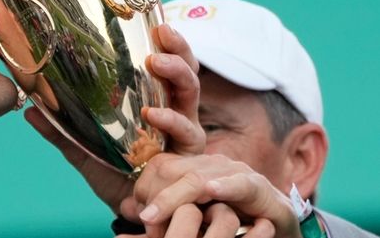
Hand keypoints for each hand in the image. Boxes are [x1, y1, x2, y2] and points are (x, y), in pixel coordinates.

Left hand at [24, 24, 204, 213]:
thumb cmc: (114, 175)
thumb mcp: (83, 149)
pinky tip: (155, 113)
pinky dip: (173, 121)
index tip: (153, 20)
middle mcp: (175, 113)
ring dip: (178, 75)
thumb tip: (27, 108)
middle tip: (162, 32)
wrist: (129, 212)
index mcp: (155, 101)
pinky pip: (188, 135)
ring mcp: (185, 133)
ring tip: (156, 63)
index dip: (163, 42)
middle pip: (185, 72)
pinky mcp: (189, 157)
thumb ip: (59, 130)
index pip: (163, 65)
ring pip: (191, 96)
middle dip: (177, 49)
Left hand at [129, 154, 300, 237]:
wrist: (272, 232)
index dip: (143, 187)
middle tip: (144, 220)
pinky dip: (225, 186)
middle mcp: (209, 164)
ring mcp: (233, 172)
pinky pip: (239, 183)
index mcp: (191, 168)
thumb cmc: (227, 228)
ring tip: (155, 214)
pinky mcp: (258, 186)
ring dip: (176, 198)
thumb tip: (122, 219)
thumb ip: (161, 218)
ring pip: (197, 178)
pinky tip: (211, 190)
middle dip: (157, 197)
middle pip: (173, 171)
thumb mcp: (189, 222)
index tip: (133, 212)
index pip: (159, 166)